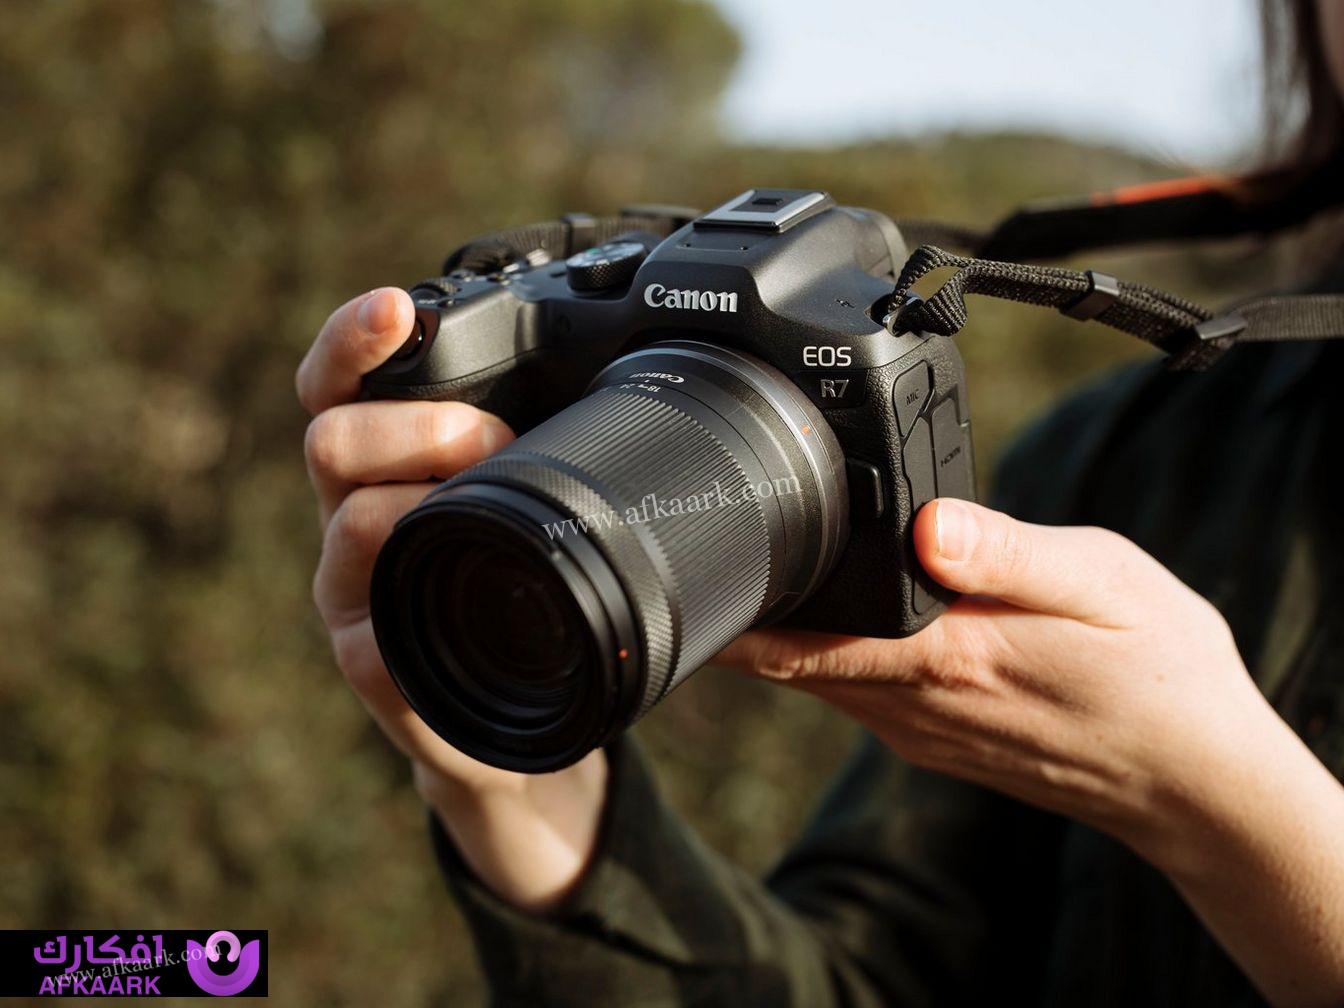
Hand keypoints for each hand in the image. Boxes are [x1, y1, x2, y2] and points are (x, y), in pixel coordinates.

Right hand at [298, 287, 607, 911]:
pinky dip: (427, 618)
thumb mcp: (541, 503)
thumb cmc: (532, 591)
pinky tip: (466, 614)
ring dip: (432, 509)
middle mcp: (353, 517)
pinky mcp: (374, 666)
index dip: (353, 339)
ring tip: (497, 526)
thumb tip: (638, 366)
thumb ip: (549, 441)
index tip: (396, 306)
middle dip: (422, 428)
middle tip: (492, 439)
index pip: (336, 385)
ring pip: (353, 525)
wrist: (524, 721)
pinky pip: (374, 641)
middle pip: (330, 440)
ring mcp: (352, 593)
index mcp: (390, 465)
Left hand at [722, 497, 1264, 850]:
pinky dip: (831, 655)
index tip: (689, 570)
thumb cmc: (1160, 676)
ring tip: (758, 574)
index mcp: (945, 658)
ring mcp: (922, 732)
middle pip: (792, 661)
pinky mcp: (937, 741)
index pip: (800, 643)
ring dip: (784, 634)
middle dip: (745, 614)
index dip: (736, 612)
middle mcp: (916, 706)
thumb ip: (1006, 553)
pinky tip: (841, 618)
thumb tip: (924, 523)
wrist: (1197, 785)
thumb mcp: (1103, 585)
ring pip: (820, 679)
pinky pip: (857, 693)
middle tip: (706, 552)